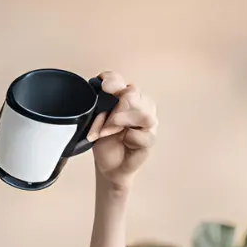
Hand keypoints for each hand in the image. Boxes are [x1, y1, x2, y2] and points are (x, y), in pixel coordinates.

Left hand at [87, 70, 156, 191]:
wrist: (109, 166)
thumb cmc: (104, 140)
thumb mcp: (96, 123)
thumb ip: (99, 108)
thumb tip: (98, 95)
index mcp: (125, 96)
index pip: (119, 80)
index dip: (111, 80)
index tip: (102, 85)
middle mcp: (140, 104)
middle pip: (132, 94)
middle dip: (114, 108)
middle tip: (101, 124)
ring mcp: (148, 121)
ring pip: (143, 113)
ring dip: (121, 122)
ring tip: (107, 132)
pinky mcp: (150, 139)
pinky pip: (144, 134)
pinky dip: (131, 137)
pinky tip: (124, 141)